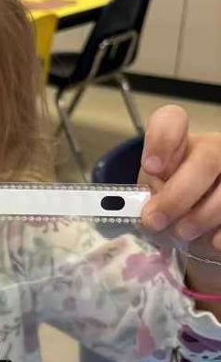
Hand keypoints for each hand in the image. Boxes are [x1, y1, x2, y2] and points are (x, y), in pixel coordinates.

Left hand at [139, 104, 220, 298]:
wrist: (198, 224)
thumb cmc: (171, 204)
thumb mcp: (153, 196)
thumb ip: (148, 197)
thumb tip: (151, 214)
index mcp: (182, 143)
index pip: (172, 120)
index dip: (162, 140)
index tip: (151, 167)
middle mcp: (216, 149)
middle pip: (207, 160)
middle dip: (177, 196)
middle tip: (157, 221)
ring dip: (201, 217)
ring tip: (184, 233)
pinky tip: (213, 241)